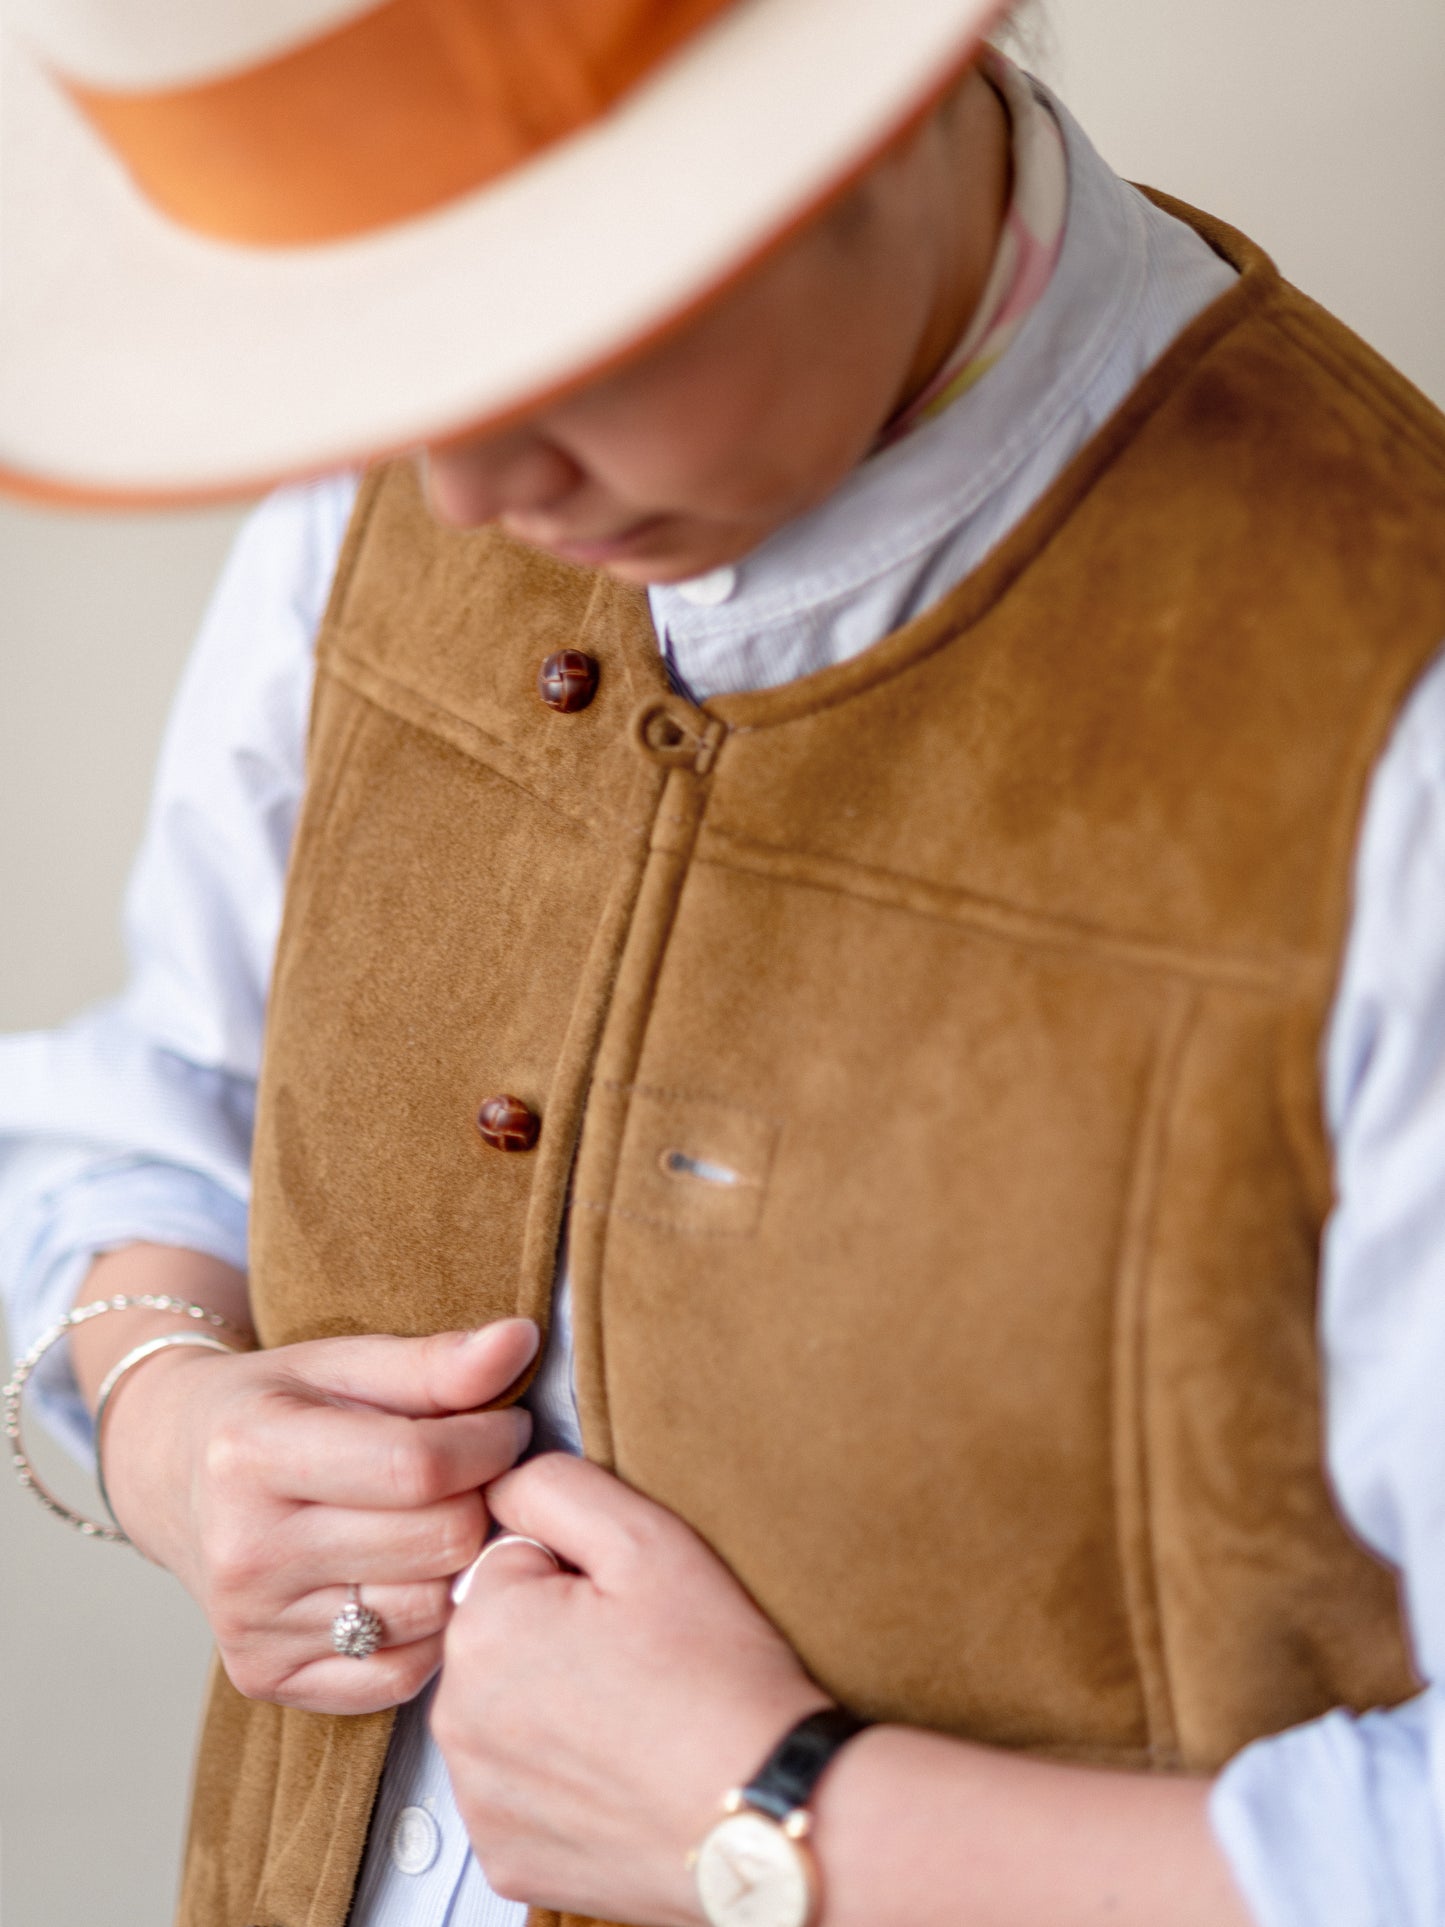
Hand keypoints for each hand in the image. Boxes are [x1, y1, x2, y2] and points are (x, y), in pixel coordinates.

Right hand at [100, 1318, 538, 1714]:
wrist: (172, 1474)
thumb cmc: (272, 1407)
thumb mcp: (341, 1362)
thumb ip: (435, 1361)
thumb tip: (521, 1341)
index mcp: (253, 1454)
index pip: (419, 1466)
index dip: (491, 1442)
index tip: (506, 1424)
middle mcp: (244, 1552)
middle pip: (436, 1542)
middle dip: (479, 1499)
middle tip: (475, 1475)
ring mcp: (251, 1627)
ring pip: (429, 1611)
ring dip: (456, 1566)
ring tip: (440, 1521)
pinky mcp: (265, 1678)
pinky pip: (399, 1674)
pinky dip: (424, 1628)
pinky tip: (405, 1577)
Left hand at [433, 1454, 827, 1923]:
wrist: (766, 1812)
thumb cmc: (715, 1677)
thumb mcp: (645, 1538)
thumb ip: (554, 1488)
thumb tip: (499, 1484)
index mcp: (483, 1629)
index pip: (513, 1565)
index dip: (579, 1578)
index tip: (628, 1611)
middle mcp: (457, 1719)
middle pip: (503, 1641)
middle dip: (558, 1639)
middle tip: (638, 1662)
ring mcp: (479, 1797)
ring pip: (507, 1715)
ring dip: (555, 1708)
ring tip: (636, 1720)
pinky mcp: (505, 1858)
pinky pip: (519, 1791)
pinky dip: (561, 1782)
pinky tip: (621, 1775)